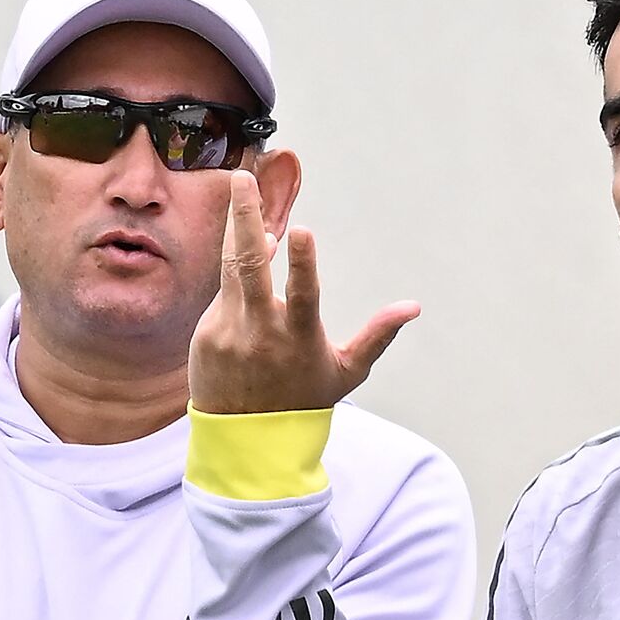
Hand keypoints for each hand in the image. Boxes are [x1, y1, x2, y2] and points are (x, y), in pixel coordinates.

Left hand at [188, 170, 420, 413]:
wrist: (247, 438)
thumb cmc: (304, 400)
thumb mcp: (348, 371)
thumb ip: (378, 335)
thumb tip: (413, 307)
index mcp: (299, 339)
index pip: (302, 296)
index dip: (302, 263)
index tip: (299, 229)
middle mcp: (261, 332)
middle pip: (249, 266)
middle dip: (246, 218)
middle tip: (243, 180)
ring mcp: (229, 331)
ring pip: (230, 269)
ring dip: (236, 227)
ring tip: (240, 189)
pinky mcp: (206, 334)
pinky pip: (223, 294)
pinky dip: (237, 276)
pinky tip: (250, 260)